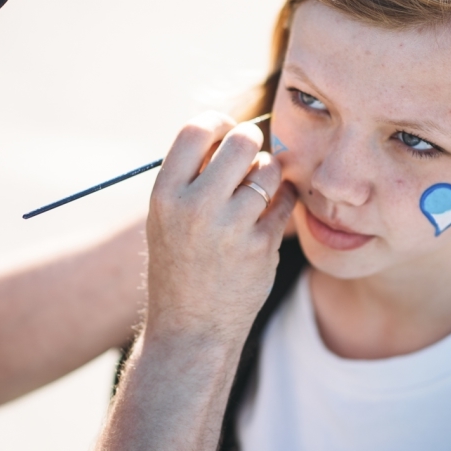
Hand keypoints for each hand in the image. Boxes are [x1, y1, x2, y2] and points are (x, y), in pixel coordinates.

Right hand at [146, 112, 296, 342]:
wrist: (190, 328)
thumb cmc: (180, 265)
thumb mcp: (167, 217)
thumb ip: (191, 175)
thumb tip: (233, 128)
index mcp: (165, 194)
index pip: (196, 129)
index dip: (218, 122)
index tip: (226, 131)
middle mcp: (195, 207)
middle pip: (241, 141)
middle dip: (252, 142)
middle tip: (251, 157)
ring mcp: (230, 227)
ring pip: (269, 169)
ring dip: (270, 173)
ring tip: (258, 192)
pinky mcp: (261, 245)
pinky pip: (285, 201)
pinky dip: (283, 201)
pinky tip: (270, 213)